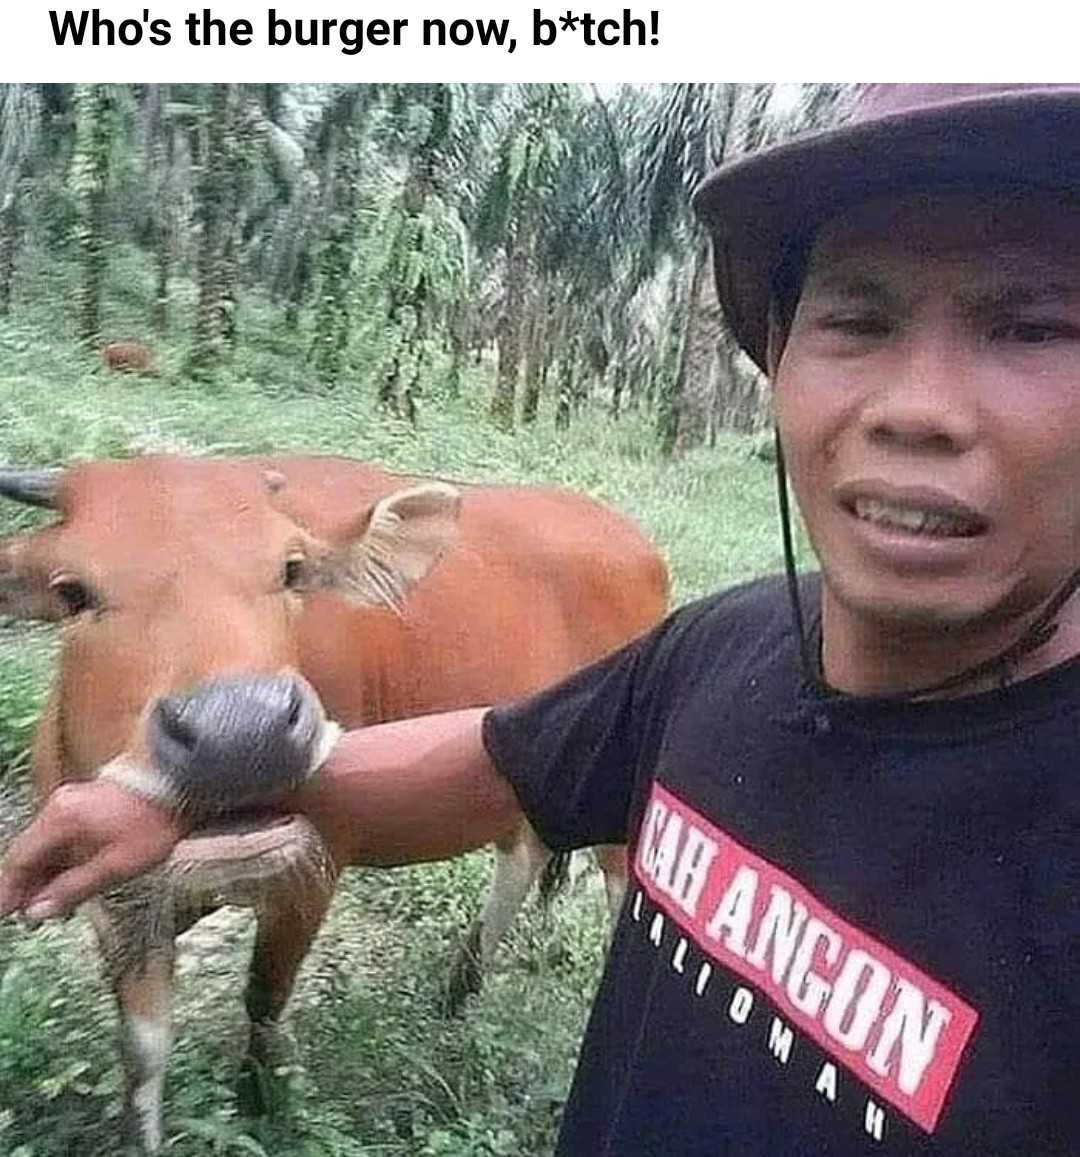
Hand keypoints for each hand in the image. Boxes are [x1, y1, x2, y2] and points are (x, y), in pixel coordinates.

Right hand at [0, 781, 185, 921]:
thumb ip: (73, 889)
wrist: (183, 782)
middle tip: (27, 914)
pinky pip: (64, 834)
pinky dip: (61, 857)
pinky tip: (70, 876)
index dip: (9, 890)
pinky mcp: (91, 802)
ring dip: (45, 872)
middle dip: (26, 884)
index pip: (19, 860)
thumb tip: (38, 910)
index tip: (6, 913)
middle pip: (31, 851)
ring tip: (50, 902)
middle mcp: (60, 806)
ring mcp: (75, 801)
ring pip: (47, 843)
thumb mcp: (116, 865)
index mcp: (59, 819)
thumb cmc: (153, 822)